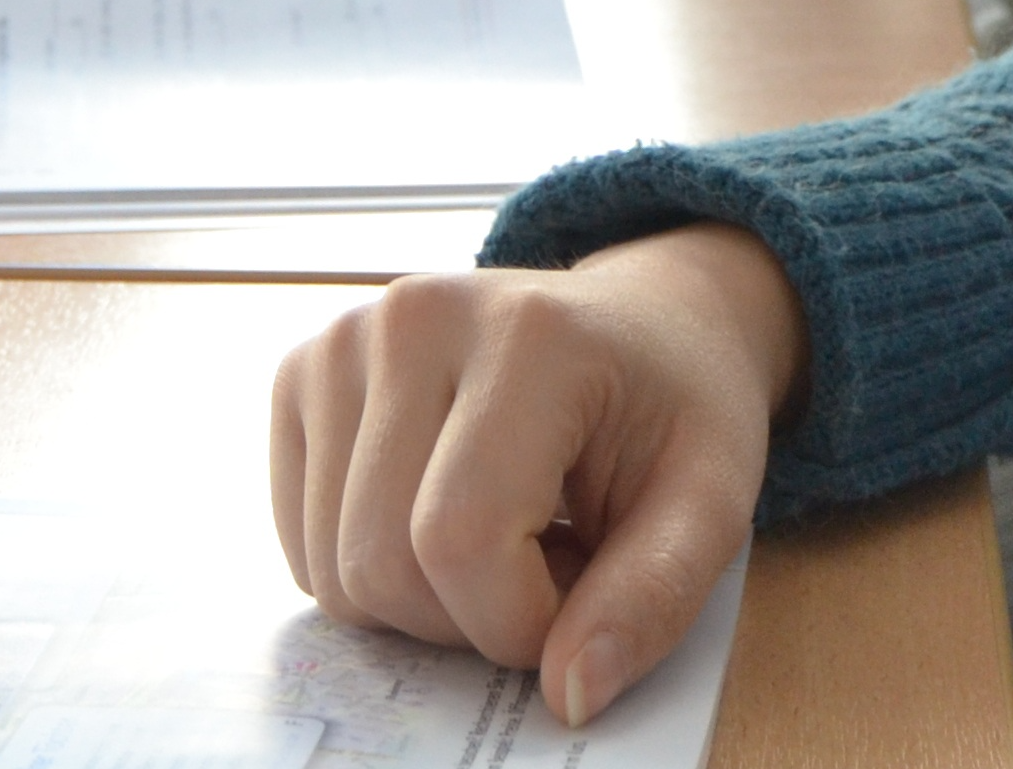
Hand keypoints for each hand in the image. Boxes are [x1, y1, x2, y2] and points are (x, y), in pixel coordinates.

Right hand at [272, 226, 806, 727]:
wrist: (640, 324)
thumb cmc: (675, 410)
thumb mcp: (711, 503)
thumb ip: (651, 599)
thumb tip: (566, 695)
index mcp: (526, 332)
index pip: (459, 539)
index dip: (519, 621)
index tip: (583, 595)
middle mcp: (413, 317)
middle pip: (380, 564)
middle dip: (471, 617)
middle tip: (552, 560)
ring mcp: (343, 339)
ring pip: (333, 570)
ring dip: (425, 599)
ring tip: (507, 533)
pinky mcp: (301, 373)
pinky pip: (303, 546)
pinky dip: (374, 570)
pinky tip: (438, 514)